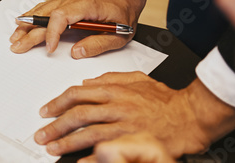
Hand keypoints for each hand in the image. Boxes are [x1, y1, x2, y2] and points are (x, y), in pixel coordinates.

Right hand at [10, 0, 149, 57]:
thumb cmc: (123, 13)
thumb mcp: (120, 35)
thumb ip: (98, 44)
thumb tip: (76, 53)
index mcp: (87, 6)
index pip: (61, 16)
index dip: (52, 33)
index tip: (50, 48)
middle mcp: (72, 0)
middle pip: (45, 15)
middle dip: (29, 32)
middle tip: (18, 46)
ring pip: (41, 10)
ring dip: (26, 24)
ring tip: (15, 37)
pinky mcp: (64, 1)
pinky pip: (44, 8)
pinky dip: (32, 16)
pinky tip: (22, 22)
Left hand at [34, 73, 234, 157]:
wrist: (191, 115)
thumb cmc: (166, 100)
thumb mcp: (137, 79)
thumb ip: (109, 79)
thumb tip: (85, 84)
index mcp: (115, 91)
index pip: (77, 94)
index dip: (57, 103)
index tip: (45, 112)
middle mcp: (117, 107)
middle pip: (78, 115)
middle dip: (56, 126)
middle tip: (42, 134)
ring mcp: (126, 127)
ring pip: (89, 134)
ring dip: (68, 143)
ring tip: (53, 149)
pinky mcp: (135, 143)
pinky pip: (109, 152)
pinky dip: (93, 159)